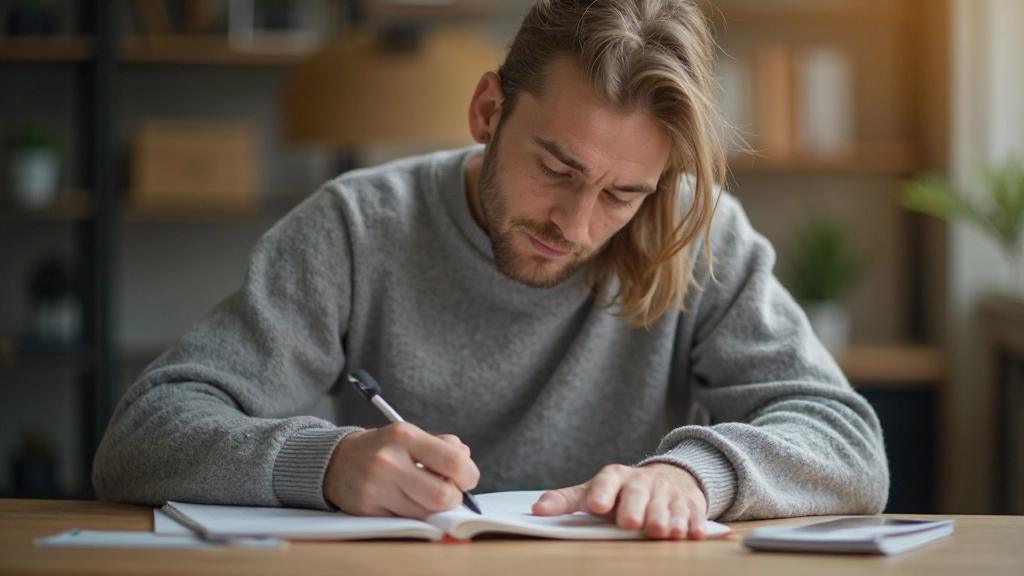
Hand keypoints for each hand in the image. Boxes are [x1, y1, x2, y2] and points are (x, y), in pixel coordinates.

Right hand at [323, 422, 479, 518]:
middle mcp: (389, 461)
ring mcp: (376, 487)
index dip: (469, 476)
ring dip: (432, 508)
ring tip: (423, 494)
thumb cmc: (383, 448)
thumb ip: (442, 445)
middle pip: (442, 496)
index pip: (454, 462)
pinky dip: (412, 514)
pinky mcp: (368, 509)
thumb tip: (466, 459)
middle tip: (448, 492)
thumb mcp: (410, 435)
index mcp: (405, 436)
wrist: (336, 461)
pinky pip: (406, 521)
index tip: (466, 478)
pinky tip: (404, 501)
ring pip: (426, 513)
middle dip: (453, 498)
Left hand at [532, 463, 708, 539]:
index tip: (596, 506)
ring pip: (668, 506)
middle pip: (639, 494)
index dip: (602, 493)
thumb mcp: (592, 492)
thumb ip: (565, 501)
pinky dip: (693, 524)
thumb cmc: (620, 492)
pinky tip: (691, 533)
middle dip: (636, 508)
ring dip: (666, 519)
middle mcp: (643, 483)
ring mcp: (668, 493)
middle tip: (631, 523)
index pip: (607, 482)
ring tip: (662, 532)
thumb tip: (535, 511)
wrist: (667, 478)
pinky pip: (693, 514)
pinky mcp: (690, 504)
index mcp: (616, 478)